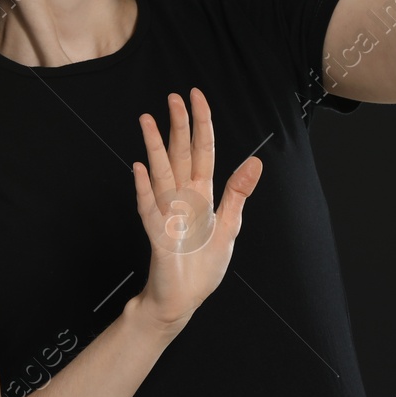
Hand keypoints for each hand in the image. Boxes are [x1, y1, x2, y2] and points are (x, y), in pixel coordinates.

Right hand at [130, 88, 261, 331]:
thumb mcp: (228, 227)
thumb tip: (255, 162)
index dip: (201, 123)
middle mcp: (182, 197)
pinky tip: (139, 169)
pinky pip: (149, 207)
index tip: (196, 97)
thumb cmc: (202, 266)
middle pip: (179, 154)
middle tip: (173, 97)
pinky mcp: (157, 233)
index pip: (202, 150)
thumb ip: (237, 193)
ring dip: (154, 146)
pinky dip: (144, 188)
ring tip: (148, 119)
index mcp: (201, 194)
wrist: (182, 299)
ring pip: (160, 172)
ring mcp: (167, 212)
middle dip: (177, 125)